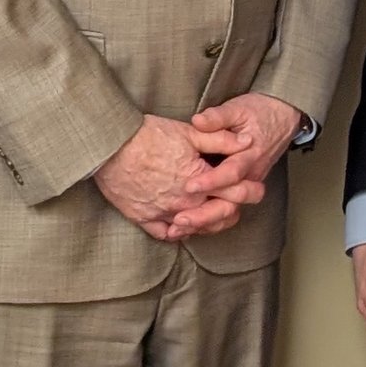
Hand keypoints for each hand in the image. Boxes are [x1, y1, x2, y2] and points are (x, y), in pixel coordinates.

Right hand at [95, 115, 237, 240]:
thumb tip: (248, 141)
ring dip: (206, 222)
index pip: (236, 193)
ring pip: (195, 228)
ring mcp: (164, 214)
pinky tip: (181, 223)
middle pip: (219, 216)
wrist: (110, 146)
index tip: (255, 188)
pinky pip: (166, 234)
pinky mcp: (144, 219)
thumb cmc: (149, 135)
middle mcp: (185, 204)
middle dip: (232, 209)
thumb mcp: (189, 132)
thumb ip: (221, 139)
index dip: (250, 190)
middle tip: (237, 202)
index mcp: (200, 182)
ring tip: (212, 212)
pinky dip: (177, 230)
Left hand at [161, 94, 298, 230]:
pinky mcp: (241, 190)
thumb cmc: (259, 112)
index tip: (189, 186)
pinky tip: (188, 227)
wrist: (282, 118)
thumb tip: (198, 121)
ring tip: (178, 229)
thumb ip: (219, 116)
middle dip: (205, 215)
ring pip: (229, 213)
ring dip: (204, 223)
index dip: (210, 181)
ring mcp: (247, 186)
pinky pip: (227, 212)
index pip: (231, 173)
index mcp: (249, 156)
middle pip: (231, 204)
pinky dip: (208, 222)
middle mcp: (250, 176)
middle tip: (179, 219)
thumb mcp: (239, 108)